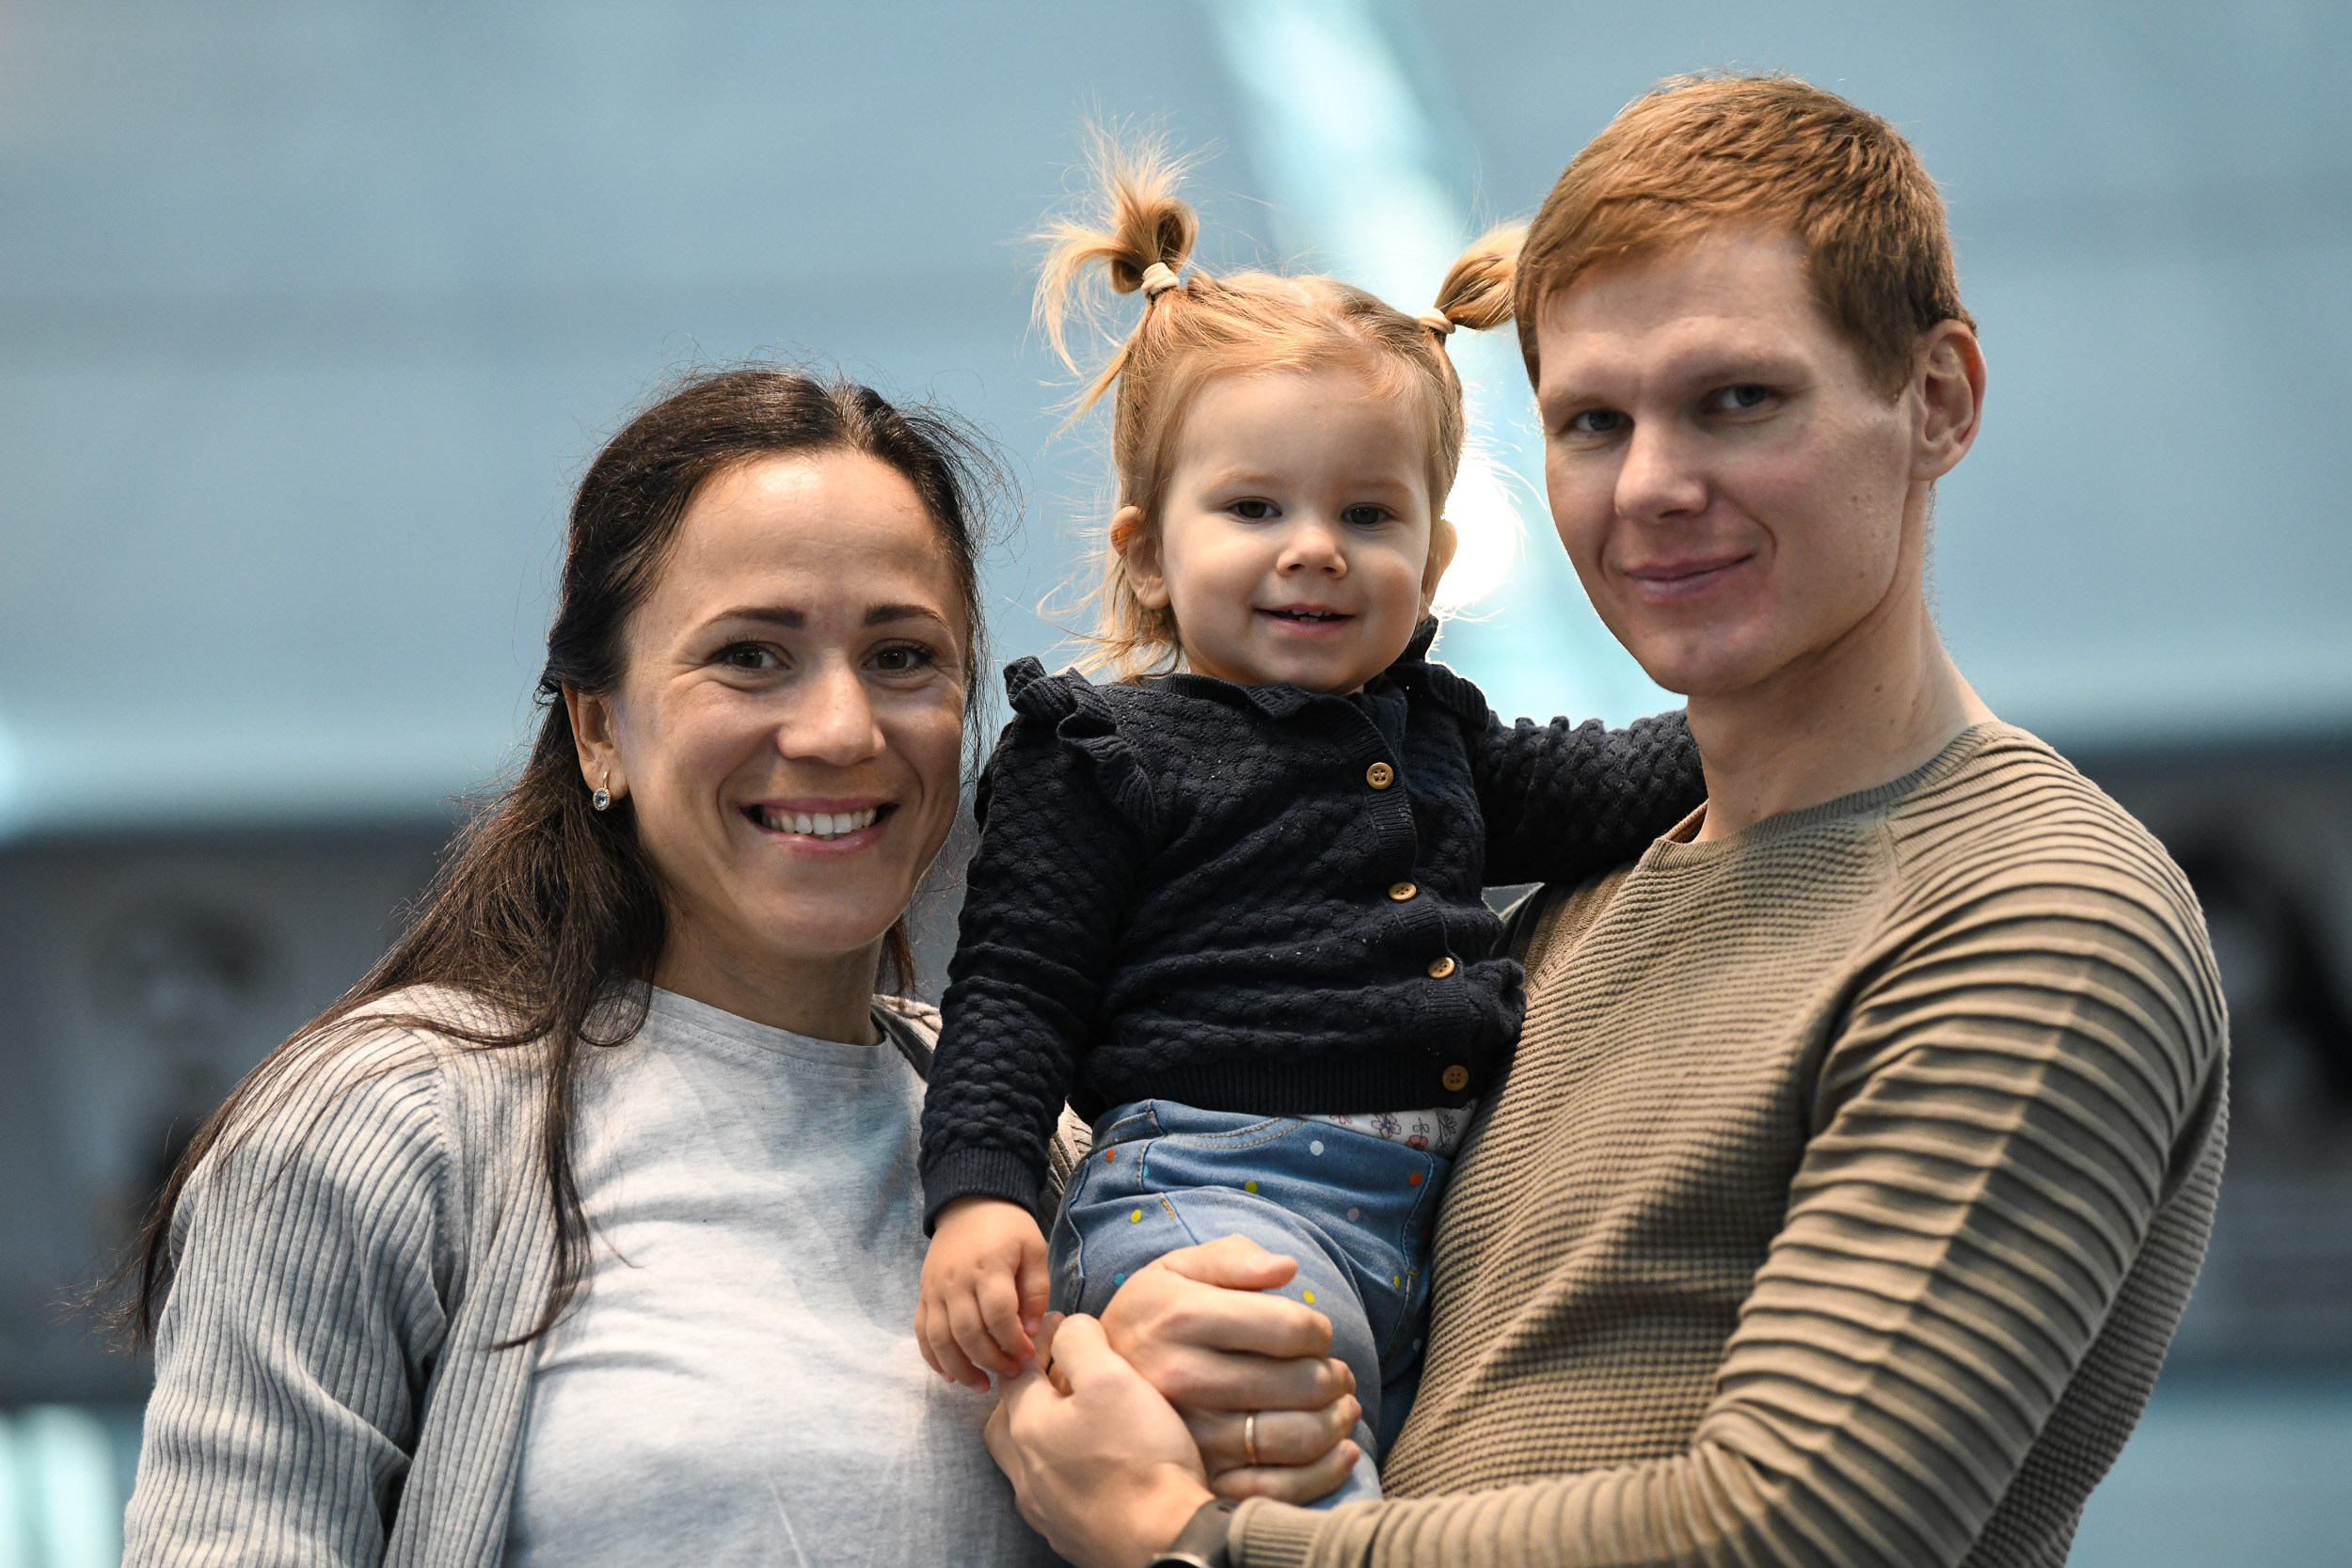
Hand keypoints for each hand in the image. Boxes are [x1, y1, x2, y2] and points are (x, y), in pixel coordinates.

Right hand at [917, 1196, 1050, 1390]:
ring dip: (960, 1369)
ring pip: (940, 1340)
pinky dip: (933, 1359)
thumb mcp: (1034, 1250)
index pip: (999, 1315)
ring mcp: (935, 1290)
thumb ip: (1036, 1291)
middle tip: (1011, 1373)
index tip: (1028, 1355)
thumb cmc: (1009, 1229)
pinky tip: (950, 1376)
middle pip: (969, 1333)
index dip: (1013, 1342)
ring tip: (981, 1386)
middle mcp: (956, 1281)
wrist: (970, 1203)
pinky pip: (922, 1333)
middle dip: (991, 1361)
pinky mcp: (923, 1295)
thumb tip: (1030, 1333)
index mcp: (988, 1268)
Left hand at [986, 1314, 1214, 1567]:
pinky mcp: (1069, 1536)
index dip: (1037, 1343)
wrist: (1165, 1539)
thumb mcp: (1111, 1377)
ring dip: (1043, 1437)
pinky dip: (1063, 1473)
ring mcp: (1044, 1510)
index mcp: (1027, 1428)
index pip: (1015, 1374)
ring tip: (1076, 1423)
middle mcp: (1025, 1473)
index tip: (1061, 1326)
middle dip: (1026, 1394)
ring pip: (1027, 1463)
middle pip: (1007, 1423)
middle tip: (1056, 1377)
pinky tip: (1091, 1468)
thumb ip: (1080, 1342)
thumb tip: (1066, 1329)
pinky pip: (1052, 1496)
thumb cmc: (1137, 1455)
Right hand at [1101, 1235, 1361, 1501]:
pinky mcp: (1196, 1477)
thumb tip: (1287, 1268)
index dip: (1318, 1330)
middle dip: (1334, 1377)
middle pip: (1298, 1384)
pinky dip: (1322, 1473)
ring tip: (1341, 1407)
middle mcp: (1183, 1377)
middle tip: (1337, 1374)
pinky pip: (1275, 1488)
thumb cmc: (1149, 1317)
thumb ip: (1230, 1259)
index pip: (1287, 1327)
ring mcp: (1190, 1434)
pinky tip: (1340, 1451)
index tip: (1315, 1334)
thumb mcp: (1174, 1270)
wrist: (1087, 1383)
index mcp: (1182, 1316)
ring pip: (1294, 1438)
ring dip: (1336, 1422)